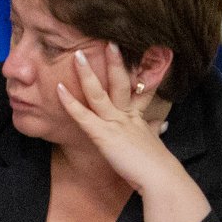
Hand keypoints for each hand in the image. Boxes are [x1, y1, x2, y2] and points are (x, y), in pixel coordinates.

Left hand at [54, 44, 177, 194]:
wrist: (161, 179)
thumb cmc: (157, 167)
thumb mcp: (156, 143)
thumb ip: (156, 131)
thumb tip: (163, 124)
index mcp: (139, 119)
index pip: (139, 90)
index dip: (138, 73)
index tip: (140, 56)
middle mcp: (128, 116)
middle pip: (121, 83)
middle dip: (116, 62)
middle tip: (110, 42)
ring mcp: (115, 124)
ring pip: (99, 93)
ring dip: (87, 73)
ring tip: (77, 55)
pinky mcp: (104, 135)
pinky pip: (84, 115)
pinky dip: (70, 102)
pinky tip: (58, 89)